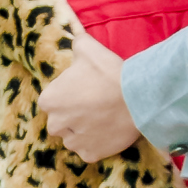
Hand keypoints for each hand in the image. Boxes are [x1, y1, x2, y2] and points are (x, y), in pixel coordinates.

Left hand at [37, 29, 140, 161]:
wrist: (138, 98)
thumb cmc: (109, 73)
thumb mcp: (88, 49)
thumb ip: (75, 42)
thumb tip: (73, 32)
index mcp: (49, 100)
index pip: (52, 100)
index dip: (67, 95)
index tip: (83, 91)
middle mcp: (56, 124)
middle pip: (59, 121)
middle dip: (72, 115)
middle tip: (93, 105)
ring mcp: (73, 142)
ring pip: (73, 137)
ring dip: (82, 130)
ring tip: (102, 118)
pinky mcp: (90, 154)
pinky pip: (88, 150)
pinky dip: (96, 143)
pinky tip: (107, 131)